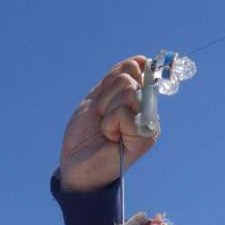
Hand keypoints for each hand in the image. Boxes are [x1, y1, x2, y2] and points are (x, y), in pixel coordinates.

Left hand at [59, 56, 155, 192]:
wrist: (75, 163)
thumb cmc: (85, 134)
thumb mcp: (97, 97)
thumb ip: (116, 78)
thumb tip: (141, 61)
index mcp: (138, 97)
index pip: (134, 67)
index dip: (112, 81)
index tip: (104, 101)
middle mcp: (148, 109)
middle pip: (129, 78)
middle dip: (106, 97)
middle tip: (103, 118)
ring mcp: (149, 123)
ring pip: (128, 91)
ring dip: (107, 110)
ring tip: (106, 128)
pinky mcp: (145, 139)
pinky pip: (125, 113)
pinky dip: (109, 124)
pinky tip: (110, 138)